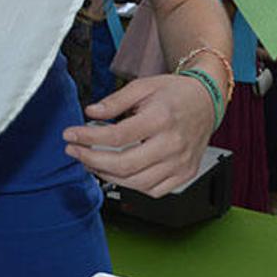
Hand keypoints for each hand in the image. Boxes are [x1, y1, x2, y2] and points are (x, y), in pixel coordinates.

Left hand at [61, 73, 214, 197]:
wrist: (206, 101)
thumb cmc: (174, 93)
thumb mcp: (142, 86)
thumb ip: (115, 101)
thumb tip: (90, 113)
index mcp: (161, 118)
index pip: (117, 136)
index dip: (88, 138)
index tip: (70, 135)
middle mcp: (173, 144)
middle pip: (124, 164)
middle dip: (91, 161)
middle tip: (74, 152)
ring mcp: (181, 163)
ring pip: (136, 183)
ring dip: (107, 175)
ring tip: (91, 162)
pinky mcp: (185, 174)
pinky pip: (153, 191)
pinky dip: (131, 185)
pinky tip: (118, 173)